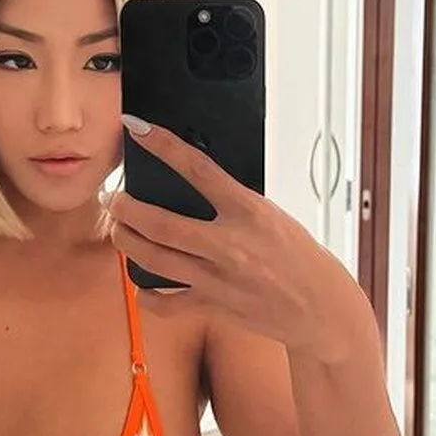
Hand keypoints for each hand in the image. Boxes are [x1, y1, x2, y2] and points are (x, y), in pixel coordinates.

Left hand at [102, 114, 369, 360]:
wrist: (321, 308)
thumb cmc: (300, 258)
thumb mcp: (272, 218)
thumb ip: (234, 206)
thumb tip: (194, 186)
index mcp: (249, 212)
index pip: (199, 169)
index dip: (164, 146)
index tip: (137, 127)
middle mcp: (230, 245)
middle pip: (160, 223)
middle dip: (127, 208)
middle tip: (114, 198)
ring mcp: (218, 279)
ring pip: (154, 259)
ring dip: (127, 242)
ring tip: (119, 230)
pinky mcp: (214, 306)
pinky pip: (167, 303)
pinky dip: (148, 294)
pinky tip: (142, 283)